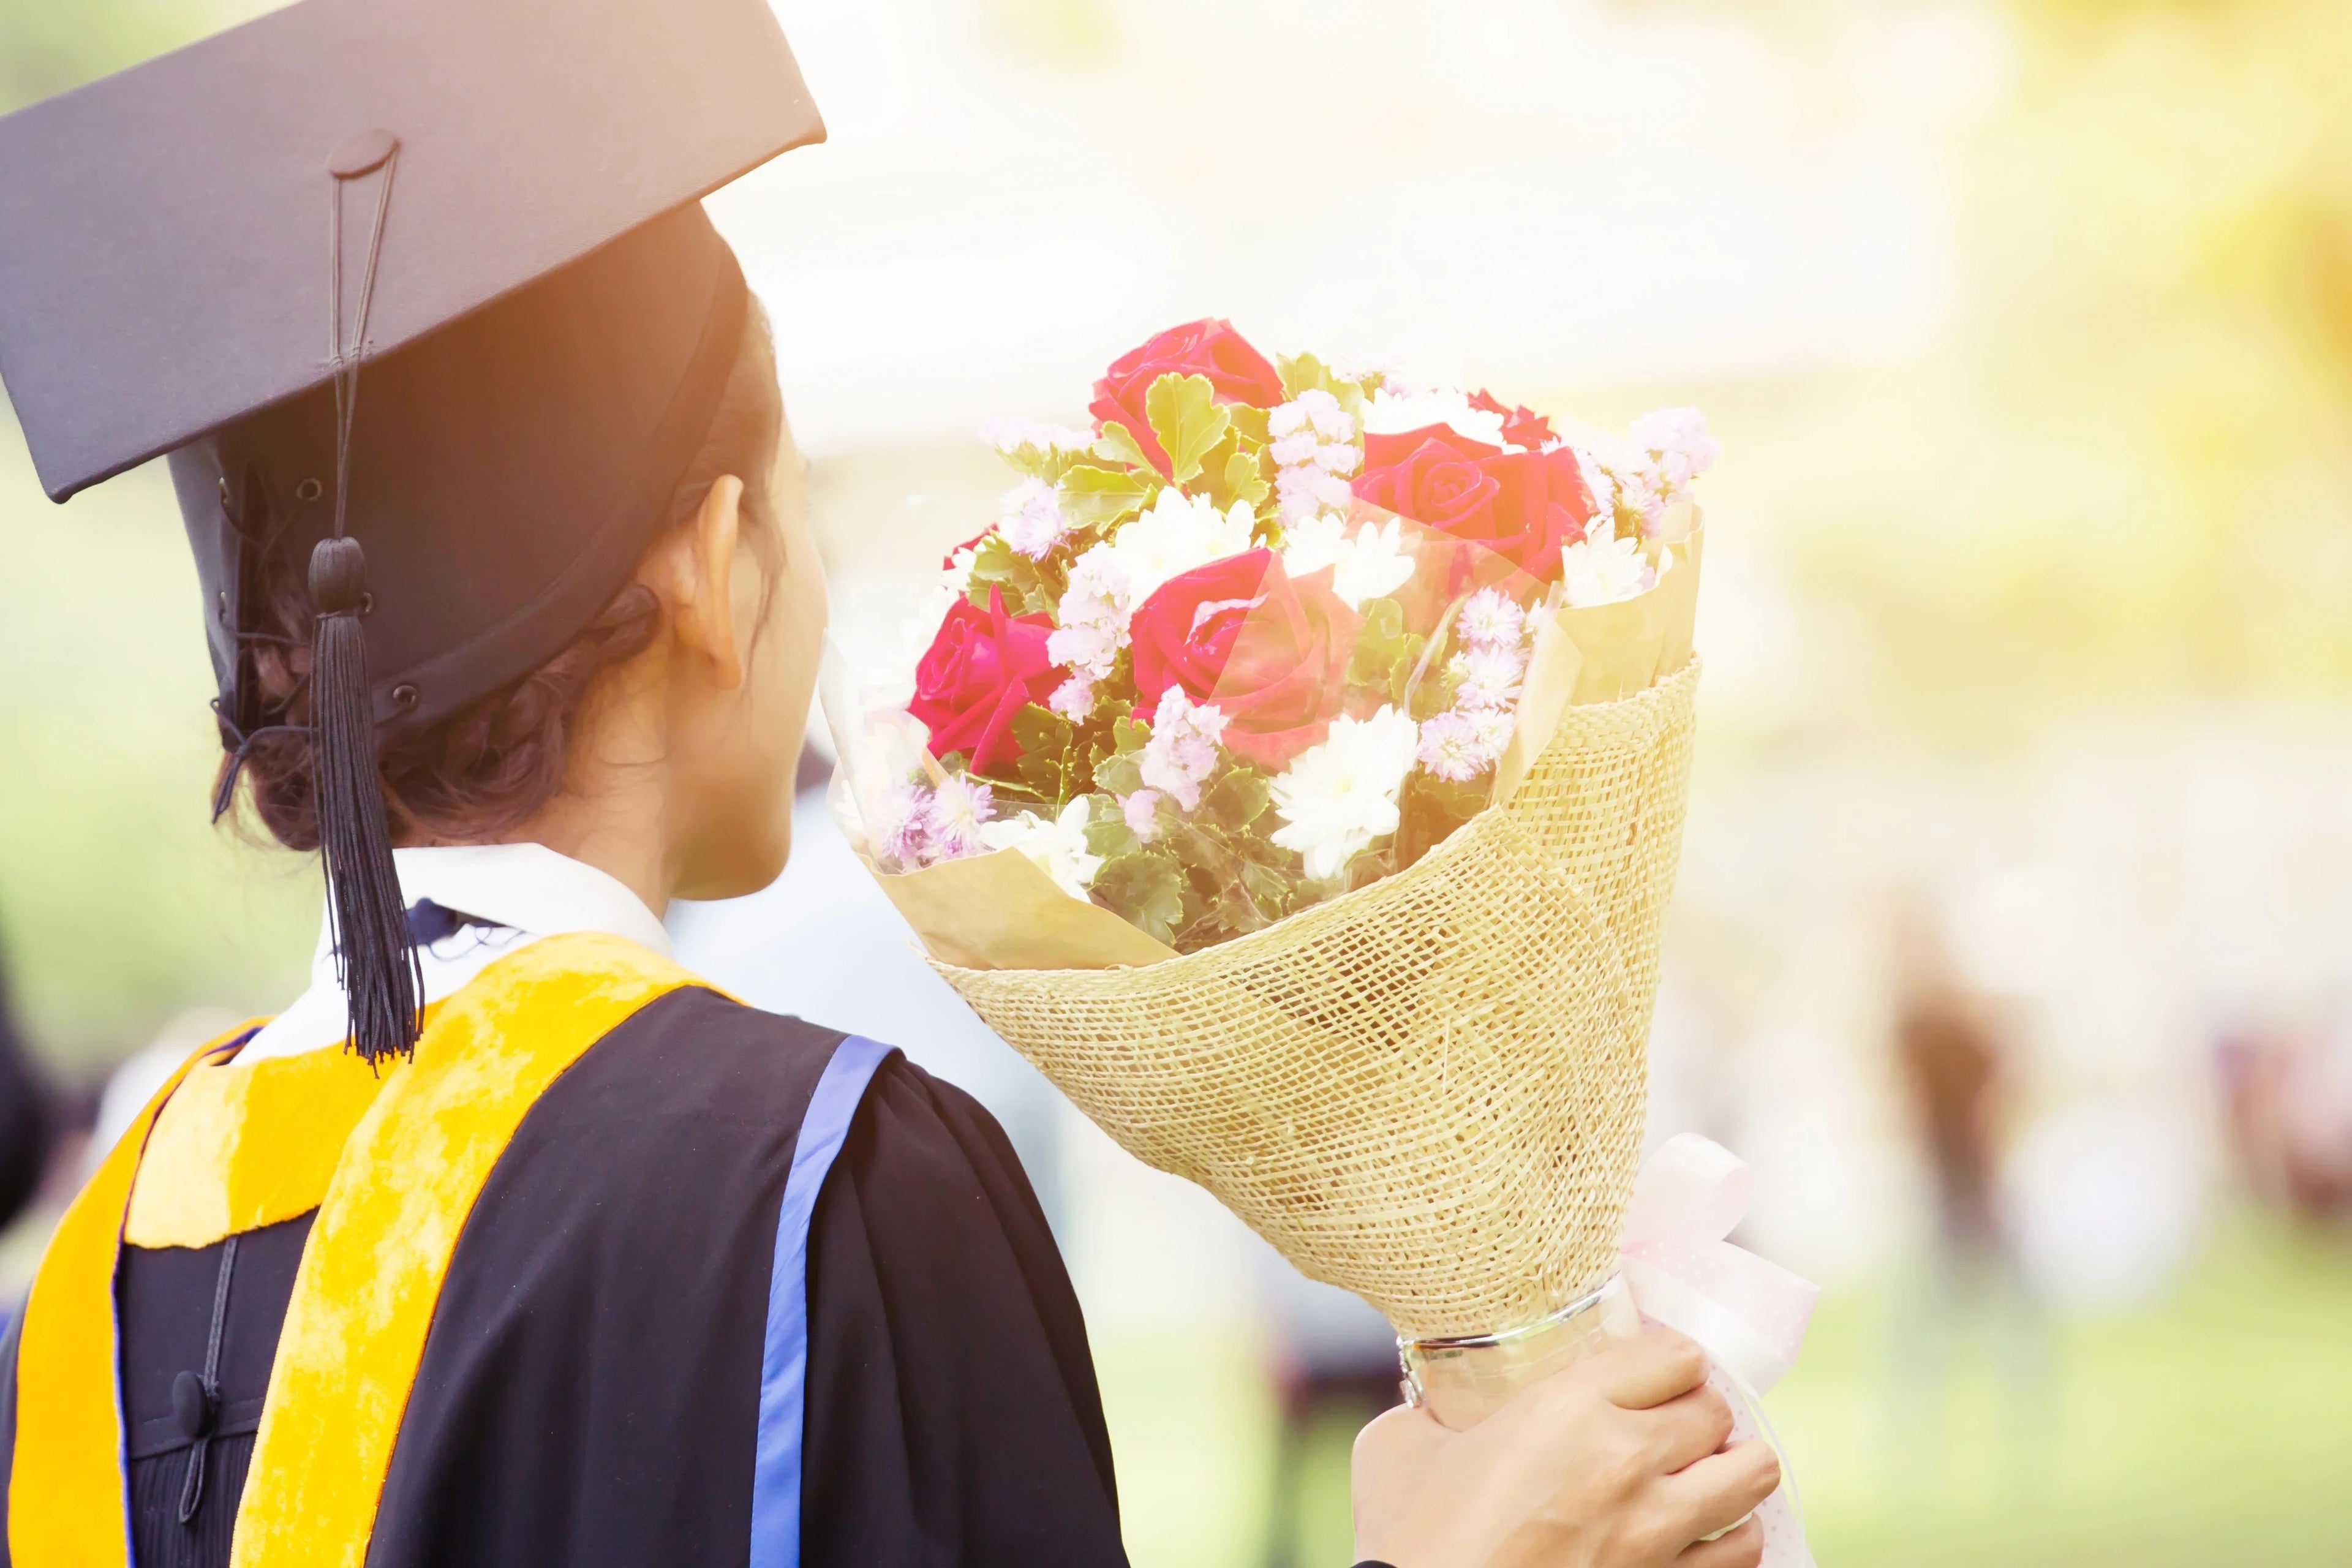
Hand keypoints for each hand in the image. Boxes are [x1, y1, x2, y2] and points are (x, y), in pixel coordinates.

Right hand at [1350, 1327, 1779, 1567]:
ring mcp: (1654, 1533)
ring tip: (1704, 1472)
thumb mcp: (1400, 1447)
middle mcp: (1625, 1461)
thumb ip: (1432, 1410)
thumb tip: (1435, 1402)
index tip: (1650, 1373)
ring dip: (1731, 1468)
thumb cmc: (1408, 1541)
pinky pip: (1743, 1551)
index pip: (1674, 1355)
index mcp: (1567, 1409)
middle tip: (1671, 1422)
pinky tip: (1703, 1534)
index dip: (1666, 1361)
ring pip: (1751, 1476)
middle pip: (1716, 1411)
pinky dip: (1731, 1537)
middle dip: (1697, 1412)